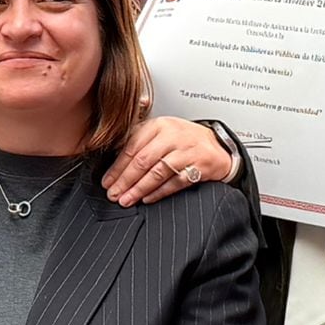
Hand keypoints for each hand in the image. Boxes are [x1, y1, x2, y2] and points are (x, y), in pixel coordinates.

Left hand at [102, 116, 232, 206]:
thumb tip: (114, 161)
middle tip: (113, 194)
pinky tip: (147, 199)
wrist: (217, 145)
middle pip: (143, 160)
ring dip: (139, 188)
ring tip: (126, 199)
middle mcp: (172, 136)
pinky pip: (175, 182)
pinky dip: (159, 192)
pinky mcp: (199, 166)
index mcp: (159, 125)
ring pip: (157, 172)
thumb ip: (139, 141)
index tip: (107, 181)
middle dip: (125, 180)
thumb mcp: (161, 132)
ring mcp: (187, 151)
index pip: (132, 147)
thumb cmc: (184, 140)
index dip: (117, 167)